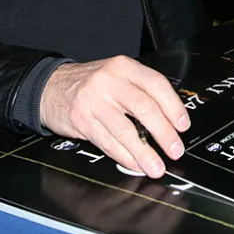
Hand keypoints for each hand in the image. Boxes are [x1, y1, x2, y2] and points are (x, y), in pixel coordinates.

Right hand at [40, 57, 190, 178]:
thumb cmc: (90, 84)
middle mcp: (109, 81)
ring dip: (145, 152)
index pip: (156, 84)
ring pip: (125, 130)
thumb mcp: (116, 75)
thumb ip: (140, 91)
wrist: (50, 86)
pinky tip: (135, 163)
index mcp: (123, 67)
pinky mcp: (81, 120)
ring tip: (156, 166)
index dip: (173, 106)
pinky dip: (124, 156)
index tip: (183, 125)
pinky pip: (107, 141)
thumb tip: (170, 119)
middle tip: (175, 149)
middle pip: (144, 107)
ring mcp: (93, 100)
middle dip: (163, 132)